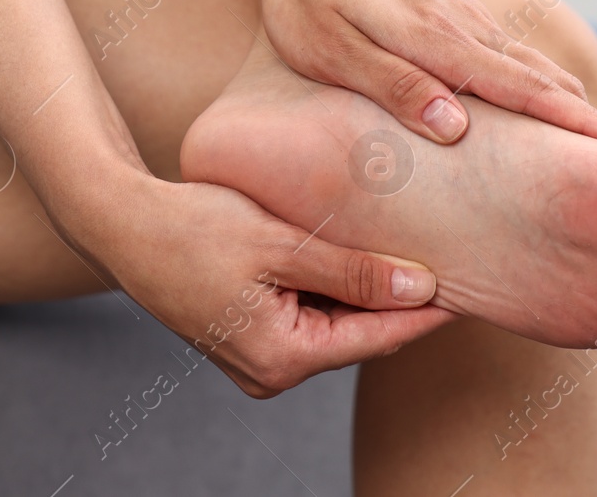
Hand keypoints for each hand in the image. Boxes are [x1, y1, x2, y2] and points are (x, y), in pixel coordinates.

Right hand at [82, 172, 454, 397]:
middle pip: (360, 333)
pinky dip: (334, 288)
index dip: (430, 309)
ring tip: (420, 252)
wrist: (120, 226)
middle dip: (404, 298)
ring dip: (368, 290)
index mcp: (281, 359)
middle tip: (458, 260)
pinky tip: (361, 254)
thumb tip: (424, 287)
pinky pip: (308, 316)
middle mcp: (271, 372)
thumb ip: (353, 270)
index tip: (476, 282)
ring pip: (336, 324)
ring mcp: (257, 359)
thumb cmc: (192, 228)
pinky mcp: (247, 337)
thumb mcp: (280, 244)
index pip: (379, 336)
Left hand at [252, 0, 596, 146]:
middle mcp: (461, 24)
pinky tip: (548, 99)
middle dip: (588, 117)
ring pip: (526, 63)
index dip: (574, 124)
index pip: (521, 89)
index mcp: (435, 38)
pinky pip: (506, 51)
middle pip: (539, 77)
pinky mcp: (449, 11)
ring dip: (568, 99)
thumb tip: (457, 128)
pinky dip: (538, 78)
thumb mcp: (330, 52)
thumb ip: (392, 86)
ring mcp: (460, 14)